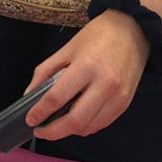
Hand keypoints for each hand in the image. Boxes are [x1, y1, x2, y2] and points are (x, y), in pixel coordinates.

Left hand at [23, 10, 151, 140]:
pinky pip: (101, 124)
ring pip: (88, 127)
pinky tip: (76, 120)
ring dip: (69, 132)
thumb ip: (46, 71)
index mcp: (86, 66)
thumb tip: (29, 94)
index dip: (40, 112)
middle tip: (40, 130)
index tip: (30, 119)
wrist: (132, 30)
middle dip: (53, 132)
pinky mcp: (125, 103)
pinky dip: (85, 127)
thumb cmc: (97, 35)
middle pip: (74, 121)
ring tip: (56, 125)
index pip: (58, 97)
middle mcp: (105, 84)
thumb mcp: (67, 48)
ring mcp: (117, 96)